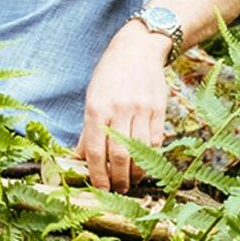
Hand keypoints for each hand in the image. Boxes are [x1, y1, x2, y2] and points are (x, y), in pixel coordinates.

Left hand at [76, 23, 169, 192]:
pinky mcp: (159, 110)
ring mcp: (141, 110)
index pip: (96, 149)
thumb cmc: (109, 75)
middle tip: (116, 191)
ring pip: (140, 152)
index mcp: (97, 107)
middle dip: (118, 179)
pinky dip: (150, 158)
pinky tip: (144, 165)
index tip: (98, 188)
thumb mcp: (92, 97)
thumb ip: (88, 129)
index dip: (97, 174)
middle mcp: (119, 109)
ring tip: (130, 182)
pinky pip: (155, 141)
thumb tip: (80, 158)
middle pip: (119, 155)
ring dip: (135, 173)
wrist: (138, 50)